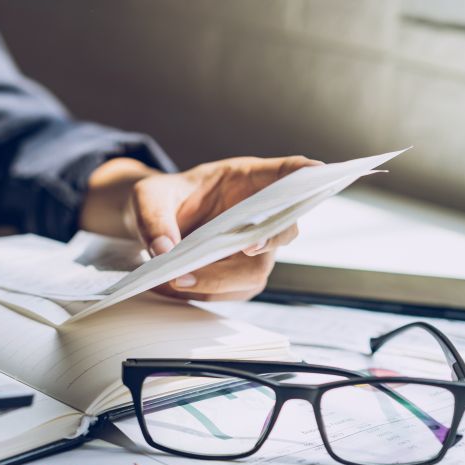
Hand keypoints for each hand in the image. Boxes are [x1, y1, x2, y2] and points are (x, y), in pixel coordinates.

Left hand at [80, 155, 321, 300]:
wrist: (151, 225)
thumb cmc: (158, 200)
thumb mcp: (146, 197)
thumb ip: (153, 217)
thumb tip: (165, 249)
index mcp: (246, 179)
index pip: (287, 172)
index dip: (306, 173)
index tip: (318, 171)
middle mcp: (258, 214)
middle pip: (282, 229)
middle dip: (267, 240)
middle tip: (245, 247)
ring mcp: (253, 247)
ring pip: (256, 270)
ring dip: (220, 279)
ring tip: (177, 278)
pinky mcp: (239, 274)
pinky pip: (234, 290)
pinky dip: (205, 292)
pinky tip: (174, 285)